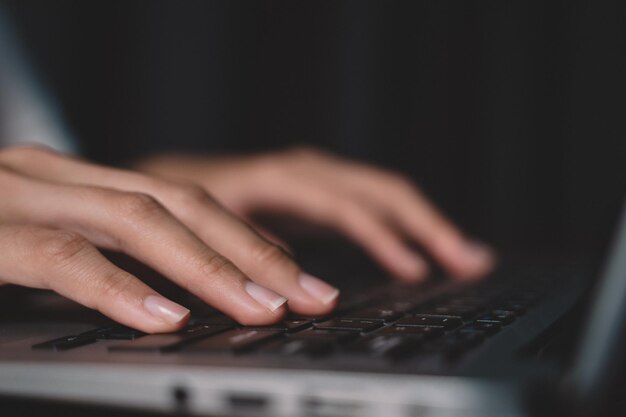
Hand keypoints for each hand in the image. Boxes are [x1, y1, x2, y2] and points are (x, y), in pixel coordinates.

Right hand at [0, 146, 340, 332]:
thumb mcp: (47, 238)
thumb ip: (107, 256)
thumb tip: (179, 294)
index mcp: (81, 181)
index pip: (187, 201)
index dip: (249, 239)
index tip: (299, 278)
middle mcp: (59, 176)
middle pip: (181, 204)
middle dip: (254, 251)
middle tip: (312, 295)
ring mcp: (17, 194)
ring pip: (135, 220)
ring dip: (208, 266)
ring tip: (263, 308)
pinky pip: (57, 256)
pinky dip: (117, 288)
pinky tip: (167, 318)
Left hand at [137, 147, 494, 281]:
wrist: (169, 184)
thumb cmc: (185, 205)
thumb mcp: (207, 226)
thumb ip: (250, 247)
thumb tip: (297, 281)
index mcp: (278, 176)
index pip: (343, 203)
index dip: (381, 237)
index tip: (414, 271)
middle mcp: (305, 170)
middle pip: (381, 190)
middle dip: (428, 225)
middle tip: (470, 263)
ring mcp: (317, 179)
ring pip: (384, 194)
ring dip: (427, 225)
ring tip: (466, 257)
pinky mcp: (321, 194)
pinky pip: (372, 205)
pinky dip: (402, 228)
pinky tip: (421, 250)